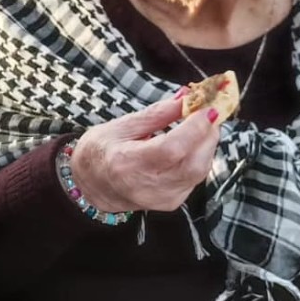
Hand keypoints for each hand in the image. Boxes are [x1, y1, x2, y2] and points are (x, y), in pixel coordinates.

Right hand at [69, 97, 220, 213]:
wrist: (90, 185)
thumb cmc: (101, 151)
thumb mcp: (122, 125)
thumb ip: (158, 113)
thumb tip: (187, 97)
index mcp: (127, 163)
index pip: (171, 149)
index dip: (195, 128)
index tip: (208, 107)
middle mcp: (146, 186)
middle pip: (193, 163)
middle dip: (208, 134)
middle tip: (209, 111)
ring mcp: (161, 199)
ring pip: (200, 171)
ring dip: (207, 144)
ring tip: (202, 123)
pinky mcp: (171, 203)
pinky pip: (195, 178)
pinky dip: (200, 157)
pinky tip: (193, 143)